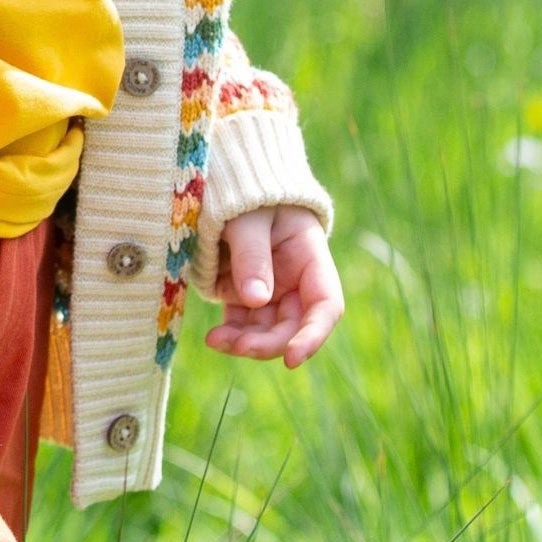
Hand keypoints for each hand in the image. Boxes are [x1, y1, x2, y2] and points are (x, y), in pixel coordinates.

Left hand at [203, 204, 342, 369]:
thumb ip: (252, 254)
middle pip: (293, 327)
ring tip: (217, 341)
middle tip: (241, 346)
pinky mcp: (245, 296)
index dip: (313, 336)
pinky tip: (215, 338)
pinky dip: (232, 335)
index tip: (292, 359)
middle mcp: (296, 282)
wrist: (228, 182)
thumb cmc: (247, 194)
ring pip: (266, 332)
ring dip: (246, 343)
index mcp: (312, 259)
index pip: (325, 306)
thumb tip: (256, 300)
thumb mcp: (249, 217)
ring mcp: (271, 291)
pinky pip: (243, 324)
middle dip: (269, 343)